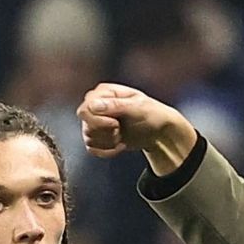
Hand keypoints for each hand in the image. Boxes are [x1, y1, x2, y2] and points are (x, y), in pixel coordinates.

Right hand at [77, 83, 197, 173]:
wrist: (159, 132)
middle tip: (119, 130)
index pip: (85, 109)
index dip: (98, 121)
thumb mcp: (138, 107)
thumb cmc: (152, 114)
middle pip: (85, 125)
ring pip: (88, 138)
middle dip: (105, 132)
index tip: (116, 124)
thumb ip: (115, 105)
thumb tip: (92, 106)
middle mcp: (95, 105)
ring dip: (108, 142)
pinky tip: (120, 146)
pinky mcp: (97, 136)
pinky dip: (106, 151)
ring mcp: (95, 121)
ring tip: (122, 137)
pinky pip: (91, 149)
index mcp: (103, 92)